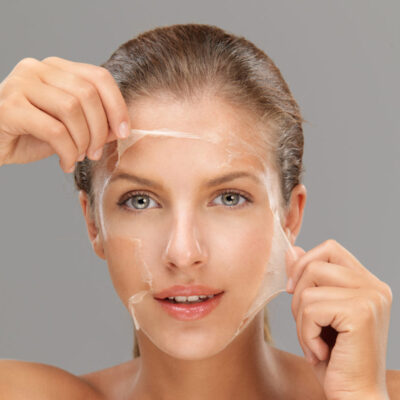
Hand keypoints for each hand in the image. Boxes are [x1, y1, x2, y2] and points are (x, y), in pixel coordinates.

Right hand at [0, 56, 130, 171]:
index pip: (99, 76)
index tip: (124, 132)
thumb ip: (93, 122)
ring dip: (83, 141)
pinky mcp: (9, 106)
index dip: (117, 105)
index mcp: (56, 68)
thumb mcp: (68, 127)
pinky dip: (67, 151)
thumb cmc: (30, 134)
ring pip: (72, 109)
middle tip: (95, 152)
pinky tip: (65, 163)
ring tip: (79, 157)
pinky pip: (54, 130)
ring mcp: (21, 84)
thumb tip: (122, 128)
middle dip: (100, 130)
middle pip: (88, 94)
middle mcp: (38, 69)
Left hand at [286, 240, 391, 399]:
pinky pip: (310, 309)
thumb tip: (292, 250)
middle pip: (315, 264)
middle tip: (306, 325)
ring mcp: (370, 297)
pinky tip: (320, 353)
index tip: (294, 291)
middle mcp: (374, 286)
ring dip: (301, 320)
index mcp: (366, 282)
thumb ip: (307, 278)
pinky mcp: (361, 313)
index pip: (329, 248)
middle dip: (298, 295)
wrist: (355, 398)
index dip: (304, 264)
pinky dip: (305, 334)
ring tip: (315, 343)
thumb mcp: (315, 313)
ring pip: (309, 288)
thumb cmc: (334, 359)